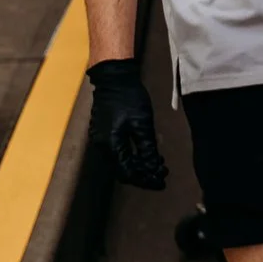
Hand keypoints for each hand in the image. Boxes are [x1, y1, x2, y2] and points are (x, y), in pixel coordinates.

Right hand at [86, 58, 167, 189]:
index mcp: (110, 146)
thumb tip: (153, 169)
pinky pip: (117, 151)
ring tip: (157, 163)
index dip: (145, 180)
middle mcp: (101, 146)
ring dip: (138, 165)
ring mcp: (100, 139)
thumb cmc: (129, 99)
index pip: (127, 173)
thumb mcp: (142, 124)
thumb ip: (147, 149)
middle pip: (122, 170)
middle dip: (143, 174)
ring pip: (120, 161)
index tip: (161, 182)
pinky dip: (131, 155)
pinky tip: (145, 152)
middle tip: (162, 173)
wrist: (113, 78)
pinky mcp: (103, 132)